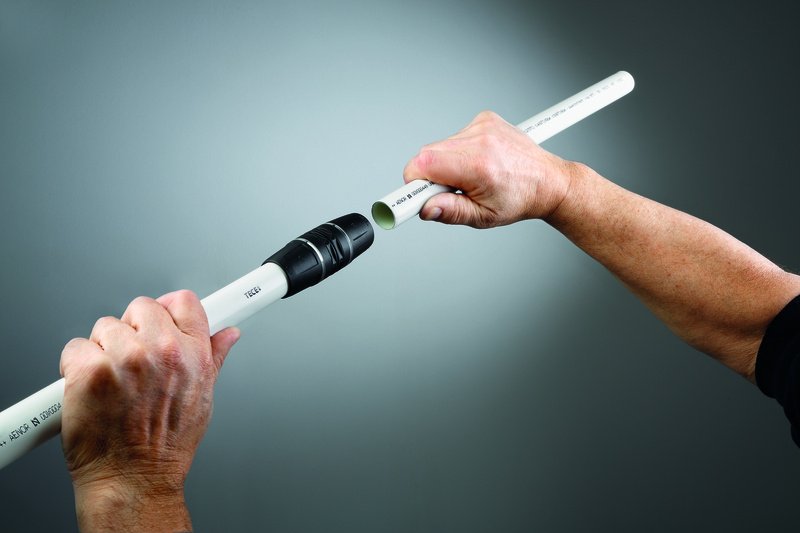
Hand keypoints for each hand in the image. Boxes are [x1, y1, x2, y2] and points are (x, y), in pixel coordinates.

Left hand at [59, 290, 239, 531]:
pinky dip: (76, 365)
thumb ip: (214, 357)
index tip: (162, 316)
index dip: (169, 309)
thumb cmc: (166, 447)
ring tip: (112, 382)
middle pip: (141, 307)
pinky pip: (75, 347)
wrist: (133, 480)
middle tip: (132, 360)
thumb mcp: (204, 398)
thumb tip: (228, 335)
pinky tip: (90, 387)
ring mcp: (125, 359)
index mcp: (193, 355)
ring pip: (105, 327)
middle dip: (133, 329)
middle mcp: (162, 352)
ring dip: (103, 349)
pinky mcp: (90, 371)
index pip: (184, 302)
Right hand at [403, 110, 577, 227]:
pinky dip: (457, 152)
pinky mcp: (484, 119)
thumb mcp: (483, 217)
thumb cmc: (519, 200)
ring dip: (444, 165)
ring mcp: (482, 126)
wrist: (549, 181)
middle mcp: (479, 140)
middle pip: (426, 155)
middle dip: (428, 177)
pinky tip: (476, 163)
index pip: (423, 165)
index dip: (411, 183)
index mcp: (478, 166)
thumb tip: (424, 209)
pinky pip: (454, 137)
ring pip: (439, 146)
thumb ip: (450, 212)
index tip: (406, 199)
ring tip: (468, 178)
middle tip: (447, 193)